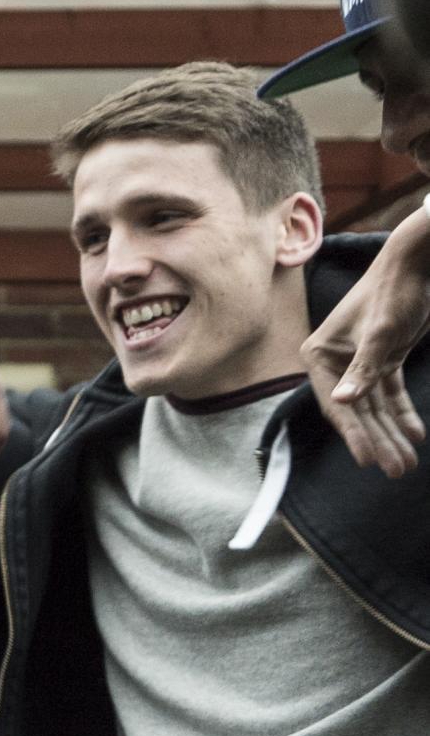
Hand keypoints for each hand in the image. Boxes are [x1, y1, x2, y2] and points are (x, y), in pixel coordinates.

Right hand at [302, 210, 429, 476]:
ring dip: (392, 433)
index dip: (354, 434)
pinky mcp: (382, 358)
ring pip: (375, 407)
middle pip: (358, 411)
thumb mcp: (380, 334)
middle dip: (379, 441)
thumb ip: (363, 369)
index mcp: (320, 356)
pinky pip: (389, 394)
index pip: (337, 404)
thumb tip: (341, 401)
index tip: (369, 461)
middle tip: (399, 470)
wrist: (415, 264)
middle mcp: (334, 363)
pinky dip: (402, 413)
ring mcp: (358, 362)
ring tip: (408, 462)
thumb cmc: (393, 294)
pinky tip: (415, 434)